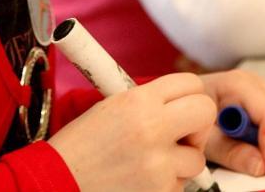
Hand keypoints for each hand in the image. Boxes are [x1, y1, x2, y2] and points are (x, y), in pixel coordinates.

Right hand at [48, 73, 215, 191]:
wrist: (58, 181)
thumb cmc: (81, 145)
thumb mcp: (113, 106)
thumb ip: (150, 101)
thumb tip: (183, 100)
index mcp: (139, 100)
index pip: (192, 83)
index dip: (190, 95)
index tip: (183, 106)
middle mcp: (152, 128)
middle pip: (206, 112)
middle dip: (198, 123)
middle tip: (182, 134)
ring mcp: (159, 164)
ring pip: (197, 157)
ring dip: (180, 161)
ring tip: (151, 162)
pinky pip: (180, 184)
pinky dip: (167, 183)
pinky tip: (141, 180)